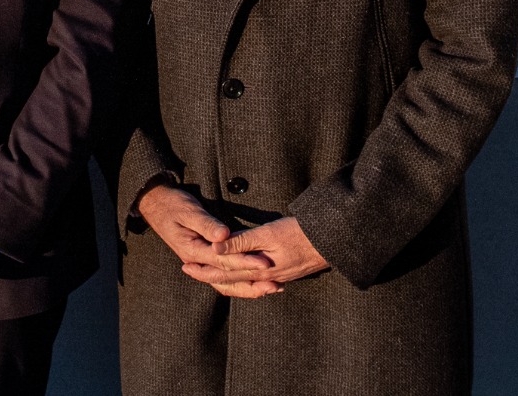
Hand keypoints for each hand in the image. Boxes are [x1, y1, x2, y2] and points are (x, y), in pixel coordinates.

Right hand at [136, 184, 275, 294]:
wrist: (156, 204)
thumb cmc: (172, 205)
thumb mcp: (189, 211)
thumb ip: (207, 225)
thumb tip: (225, 235)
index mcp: (193, 251)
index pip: (224, 260)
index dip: (246, 262)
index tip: (265, 263)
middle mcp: (196, 261)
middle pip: (227, 277)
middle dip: (252, 280)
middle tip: (275, 284)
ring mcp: (200, 261)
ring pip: (226, 283)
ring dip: (248, 288)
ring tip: (270, 289)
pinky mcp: (204, 258)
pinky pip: (223, 275)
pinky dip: (239, 281)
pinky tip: (255, 283)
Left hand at [180, 217, 328, 297]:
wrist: (332, 241)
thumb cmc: (300, 233)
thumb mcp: (268, 234)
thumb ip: (241, 242)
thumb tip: (214, 249)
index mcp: (257, 270)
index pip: (223, 272)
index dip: (203, 269)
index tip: (185, 265)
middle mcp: (265, 278)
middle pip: (230, 281)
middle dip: (209, 275)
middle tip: (189, 270)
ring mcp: (276, 278)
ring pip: (243, 284)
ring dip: (225, 279)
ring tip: (210, 274)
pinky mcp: (284, 274)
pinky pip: (256, 282)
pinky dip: (243, 281)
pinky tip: (241, 278)